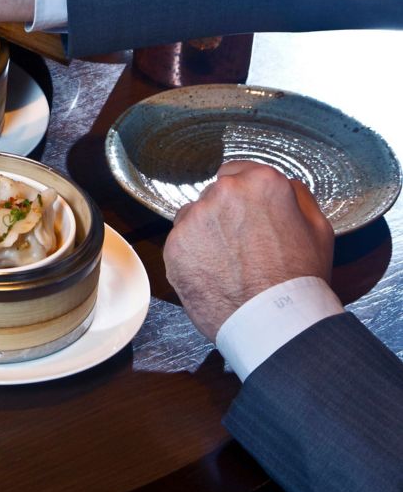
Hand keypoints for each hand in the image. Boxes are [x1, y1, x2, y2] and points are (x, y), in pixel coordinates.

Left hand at [163, 162, 334, 340]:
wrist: (274, 320)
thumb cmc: (299, 278)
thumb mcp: (317, 228)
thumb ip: (296, 196)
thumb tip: (282, 183)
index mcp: (260, 182)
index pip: (237, 171)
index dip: (243, 194)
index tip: (246, 211)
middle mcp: (222, 193)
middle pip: (214, 196)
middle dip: (225, 215)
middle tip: (243, 245)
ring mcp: (194, 219)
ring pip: (194, 218)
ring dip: (205, 233)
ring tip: (229, 263)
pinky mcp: (175, 245)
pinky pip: (180, 243)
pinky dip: (192, 255)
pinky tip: (214, 274)